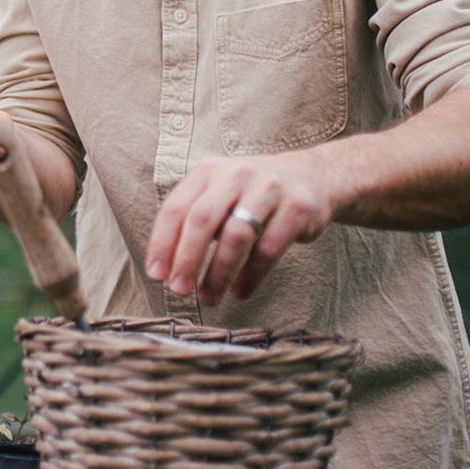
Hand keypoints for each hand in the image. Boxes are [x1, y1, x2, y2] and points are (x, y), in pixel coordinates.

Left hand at [144, 153, 340, 305]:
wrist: (313, 177)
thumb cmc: (253, 195)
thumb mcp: (220, 194)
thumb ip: (194, 219)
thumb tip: (166, 266)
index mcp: (208, 171)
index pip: (175, 208)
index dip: (162, 244)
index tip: (156, 275)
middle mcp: (235, 175)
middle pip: (202, 220)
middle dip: (187, 259)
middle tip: (179, 290)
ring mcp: (268, 188)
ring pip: (236, 235)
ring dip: (218, 273)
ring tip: (209, 297)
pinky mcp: (296, 208)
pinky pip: (269, 248)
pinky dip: (251, 275)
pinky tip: (240, 291)